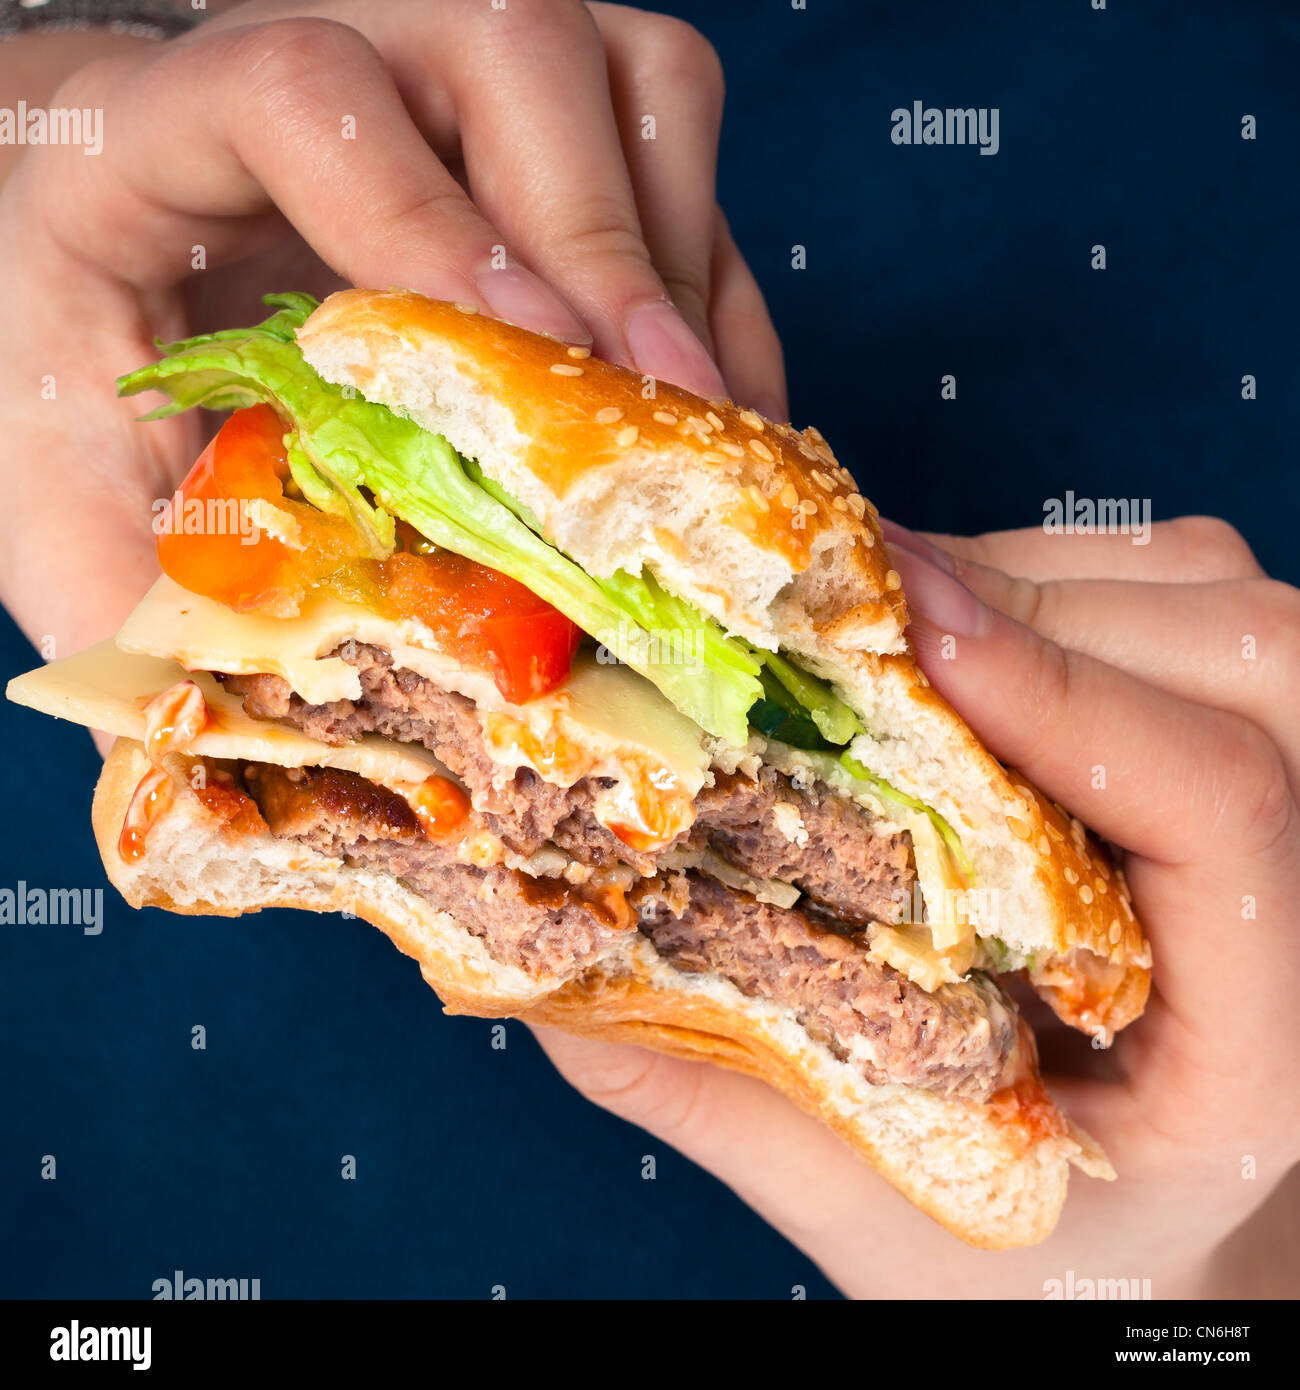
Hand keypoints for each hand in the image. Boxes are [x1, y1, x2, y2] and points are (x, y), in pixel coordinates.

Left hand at [0, 0, 783, 656]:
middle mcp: (318, 57)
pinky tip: (708, 403)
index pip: (296, 91)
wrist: (80, 278)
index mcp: (145, 135)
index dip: (418, 220)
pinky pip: (674, 141)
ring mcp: (439, 79)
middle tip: (649, 413)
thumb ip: (134, 596)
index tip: (518, 361)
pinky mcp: (532, 130)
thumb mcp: (54, 503)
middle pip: (506, 42)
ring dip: (679, 247)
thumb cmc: (57, 387)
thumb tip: (260, 728)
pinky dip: (714, 272)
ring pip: (621, 71)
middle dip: (601, 244)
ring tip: (682, 416)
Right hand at [536, 515, 1299, 1297]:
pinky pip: (1179, 592)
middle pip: (1242, 658)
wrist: (1147, 1235)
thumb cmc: (1038, 1246)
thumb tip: (546, 972)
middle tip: (854, 604)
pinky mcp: (1236, 744)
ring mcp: (1286, 807)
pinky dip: (1052, 576)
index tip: (908, 640)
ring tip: (883, 617)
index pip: (1222, 810)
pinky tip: (942, 632)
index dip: (1063, 699)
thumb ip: (720, 1088)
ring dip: (1037, 576)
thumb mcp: (883, 1202)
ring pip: (1214, 599)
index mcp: (1263, 1039)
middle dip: (1029, 607)